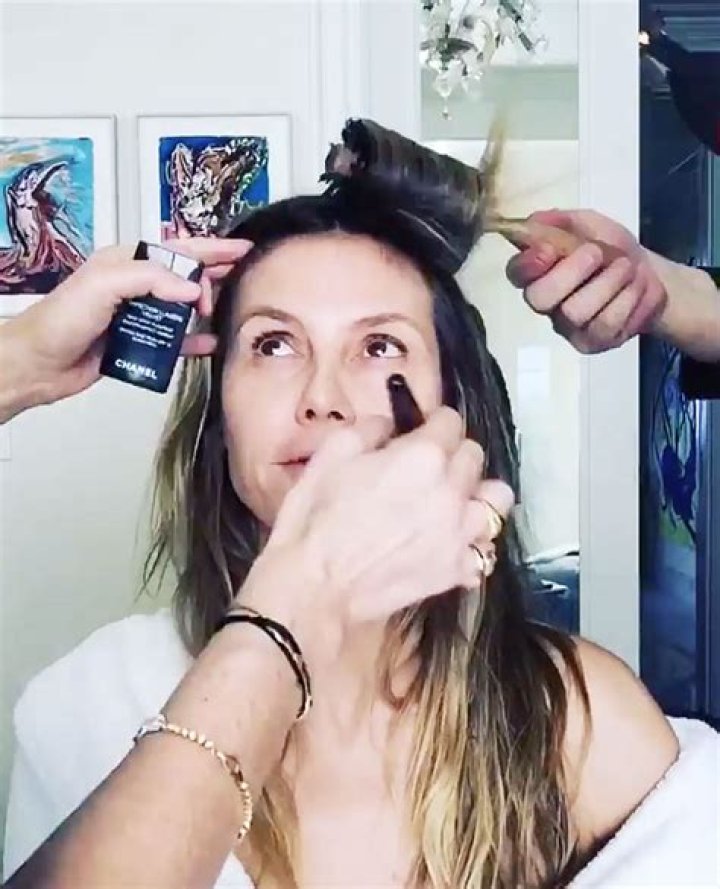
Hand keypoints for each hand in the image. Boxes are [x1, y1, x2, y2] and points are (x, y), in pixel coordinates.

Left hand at [2, 237, 250, 413]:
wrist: (38, 363)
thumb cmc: (59, 320)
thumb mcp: (104, 285)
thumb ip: (149, 279)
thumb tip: (192, 288)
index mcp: (127, 262)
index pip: (178, 249)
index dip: (212, 247)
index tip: (241, 249)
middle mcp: (135, 286)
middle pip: (186, 276)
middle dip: (214, 276)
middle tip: (239, 282)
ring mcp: (138, 314)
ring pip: (184, 308)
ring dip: (206, 309)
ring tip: (228, 310)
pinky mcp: (139, 342)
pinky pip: (176, 341)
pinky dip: (195, 342)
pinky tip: (210, 343)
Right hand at [238, 408, 513, 668]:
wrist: (314, 585)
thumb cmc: (316, 515)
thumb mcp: (332, 452)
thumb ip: (371, 428)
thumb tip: (390, 426)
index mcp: (423, 455)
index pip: (450, 421)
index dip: (432, 423)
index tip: (419, 431)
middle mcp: (452, 489)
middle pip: (474, 456)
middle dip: (452, 454)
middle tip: (426, 467)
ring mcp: (459, 533)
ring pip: (496, 500)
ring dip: (477, 495)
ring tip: (452, 502)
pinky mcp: (456, 569)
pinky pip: (485, 550)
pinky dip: (472, 543)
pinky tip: (449, 542)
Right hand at [505, 210, 666, 353]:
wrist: (651, 275)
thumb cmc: (612, 249)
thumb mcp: (589, 225)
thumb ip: (561, 222)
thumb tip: (533, 222)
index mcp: (539, 272)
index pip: (516, 273)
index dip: (529, 264)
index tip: (550, 249)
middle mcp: (547, 303)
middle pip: (539, 298)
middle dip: (570, 272)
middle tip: (596, 253)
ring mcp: (568, 326)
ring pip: (575, 311)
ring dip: (608, 282)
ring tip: (627, 268)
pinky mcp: (592, 342)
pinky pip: (605, 323)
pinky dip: (627, 298)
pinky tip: (634, 288)